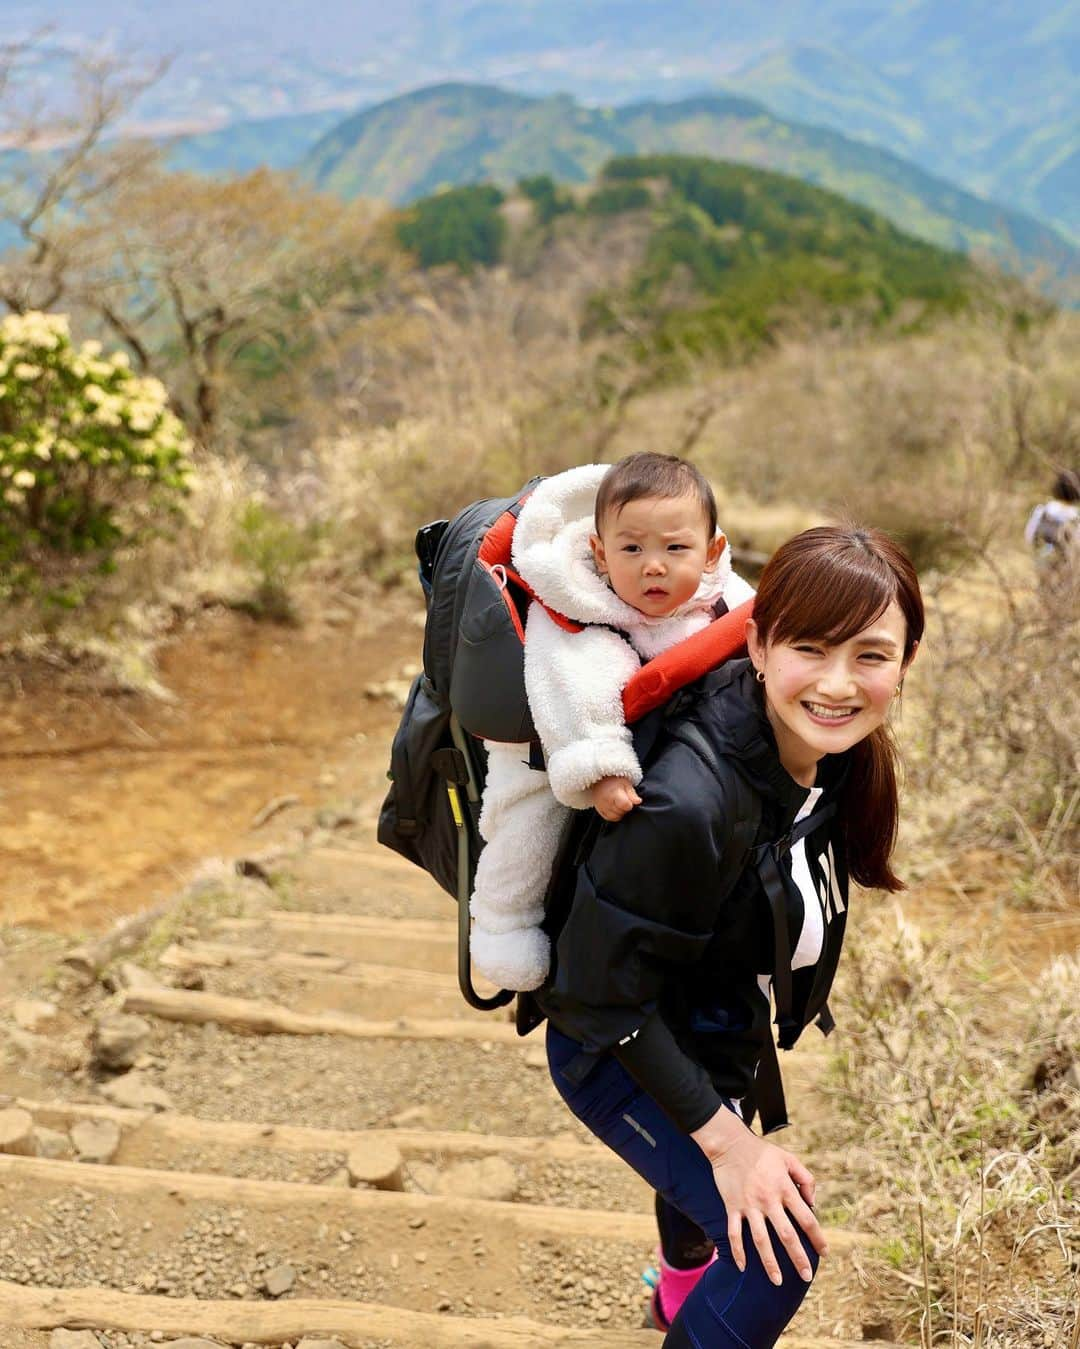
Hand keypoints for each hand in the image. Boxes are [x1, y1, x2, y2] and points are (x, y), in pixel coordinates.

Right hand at [589, 776, 641, 821]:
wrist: (600, 781)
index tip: (629, 800)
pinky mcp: (600, 811)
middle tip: (624, 801)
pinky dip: (614, 815)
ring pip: (615, 817)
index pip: (625, 805)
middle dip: (625, 808)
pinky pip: (609, 818)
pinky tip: (615, 808)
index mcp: (614, 793)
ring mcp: (602, 807)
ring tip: (619, 804)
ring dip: (620, 813)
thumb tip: (638, 801)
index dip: (629, 804)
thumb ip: (632, 794)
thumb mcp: (626, 784)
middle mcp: (606, 801)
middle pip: (621, 812)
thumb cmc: (615, 781)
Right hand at [690, 1106, 826, 1285]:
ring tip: (778, 1281)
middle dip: (798, 1258)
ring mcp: (748, 1205)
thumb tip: (813, 1204)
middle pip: (786, 1235)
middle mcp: (768, 1199)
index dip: (817, 1237)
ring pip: (760, 1240)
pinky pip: (734, 1233)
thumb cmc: (761, 1151)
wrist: (729, 1143)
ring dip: (770, 1263)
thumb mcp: (789, 1158)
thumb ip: (806, 1179)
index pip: (806, 1218)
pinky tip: (743, 1268)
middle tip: (806, 1276)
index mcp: (784, 1188)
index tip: (824, 1253)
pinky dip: (738, 1251)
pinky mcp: (732, 1207)